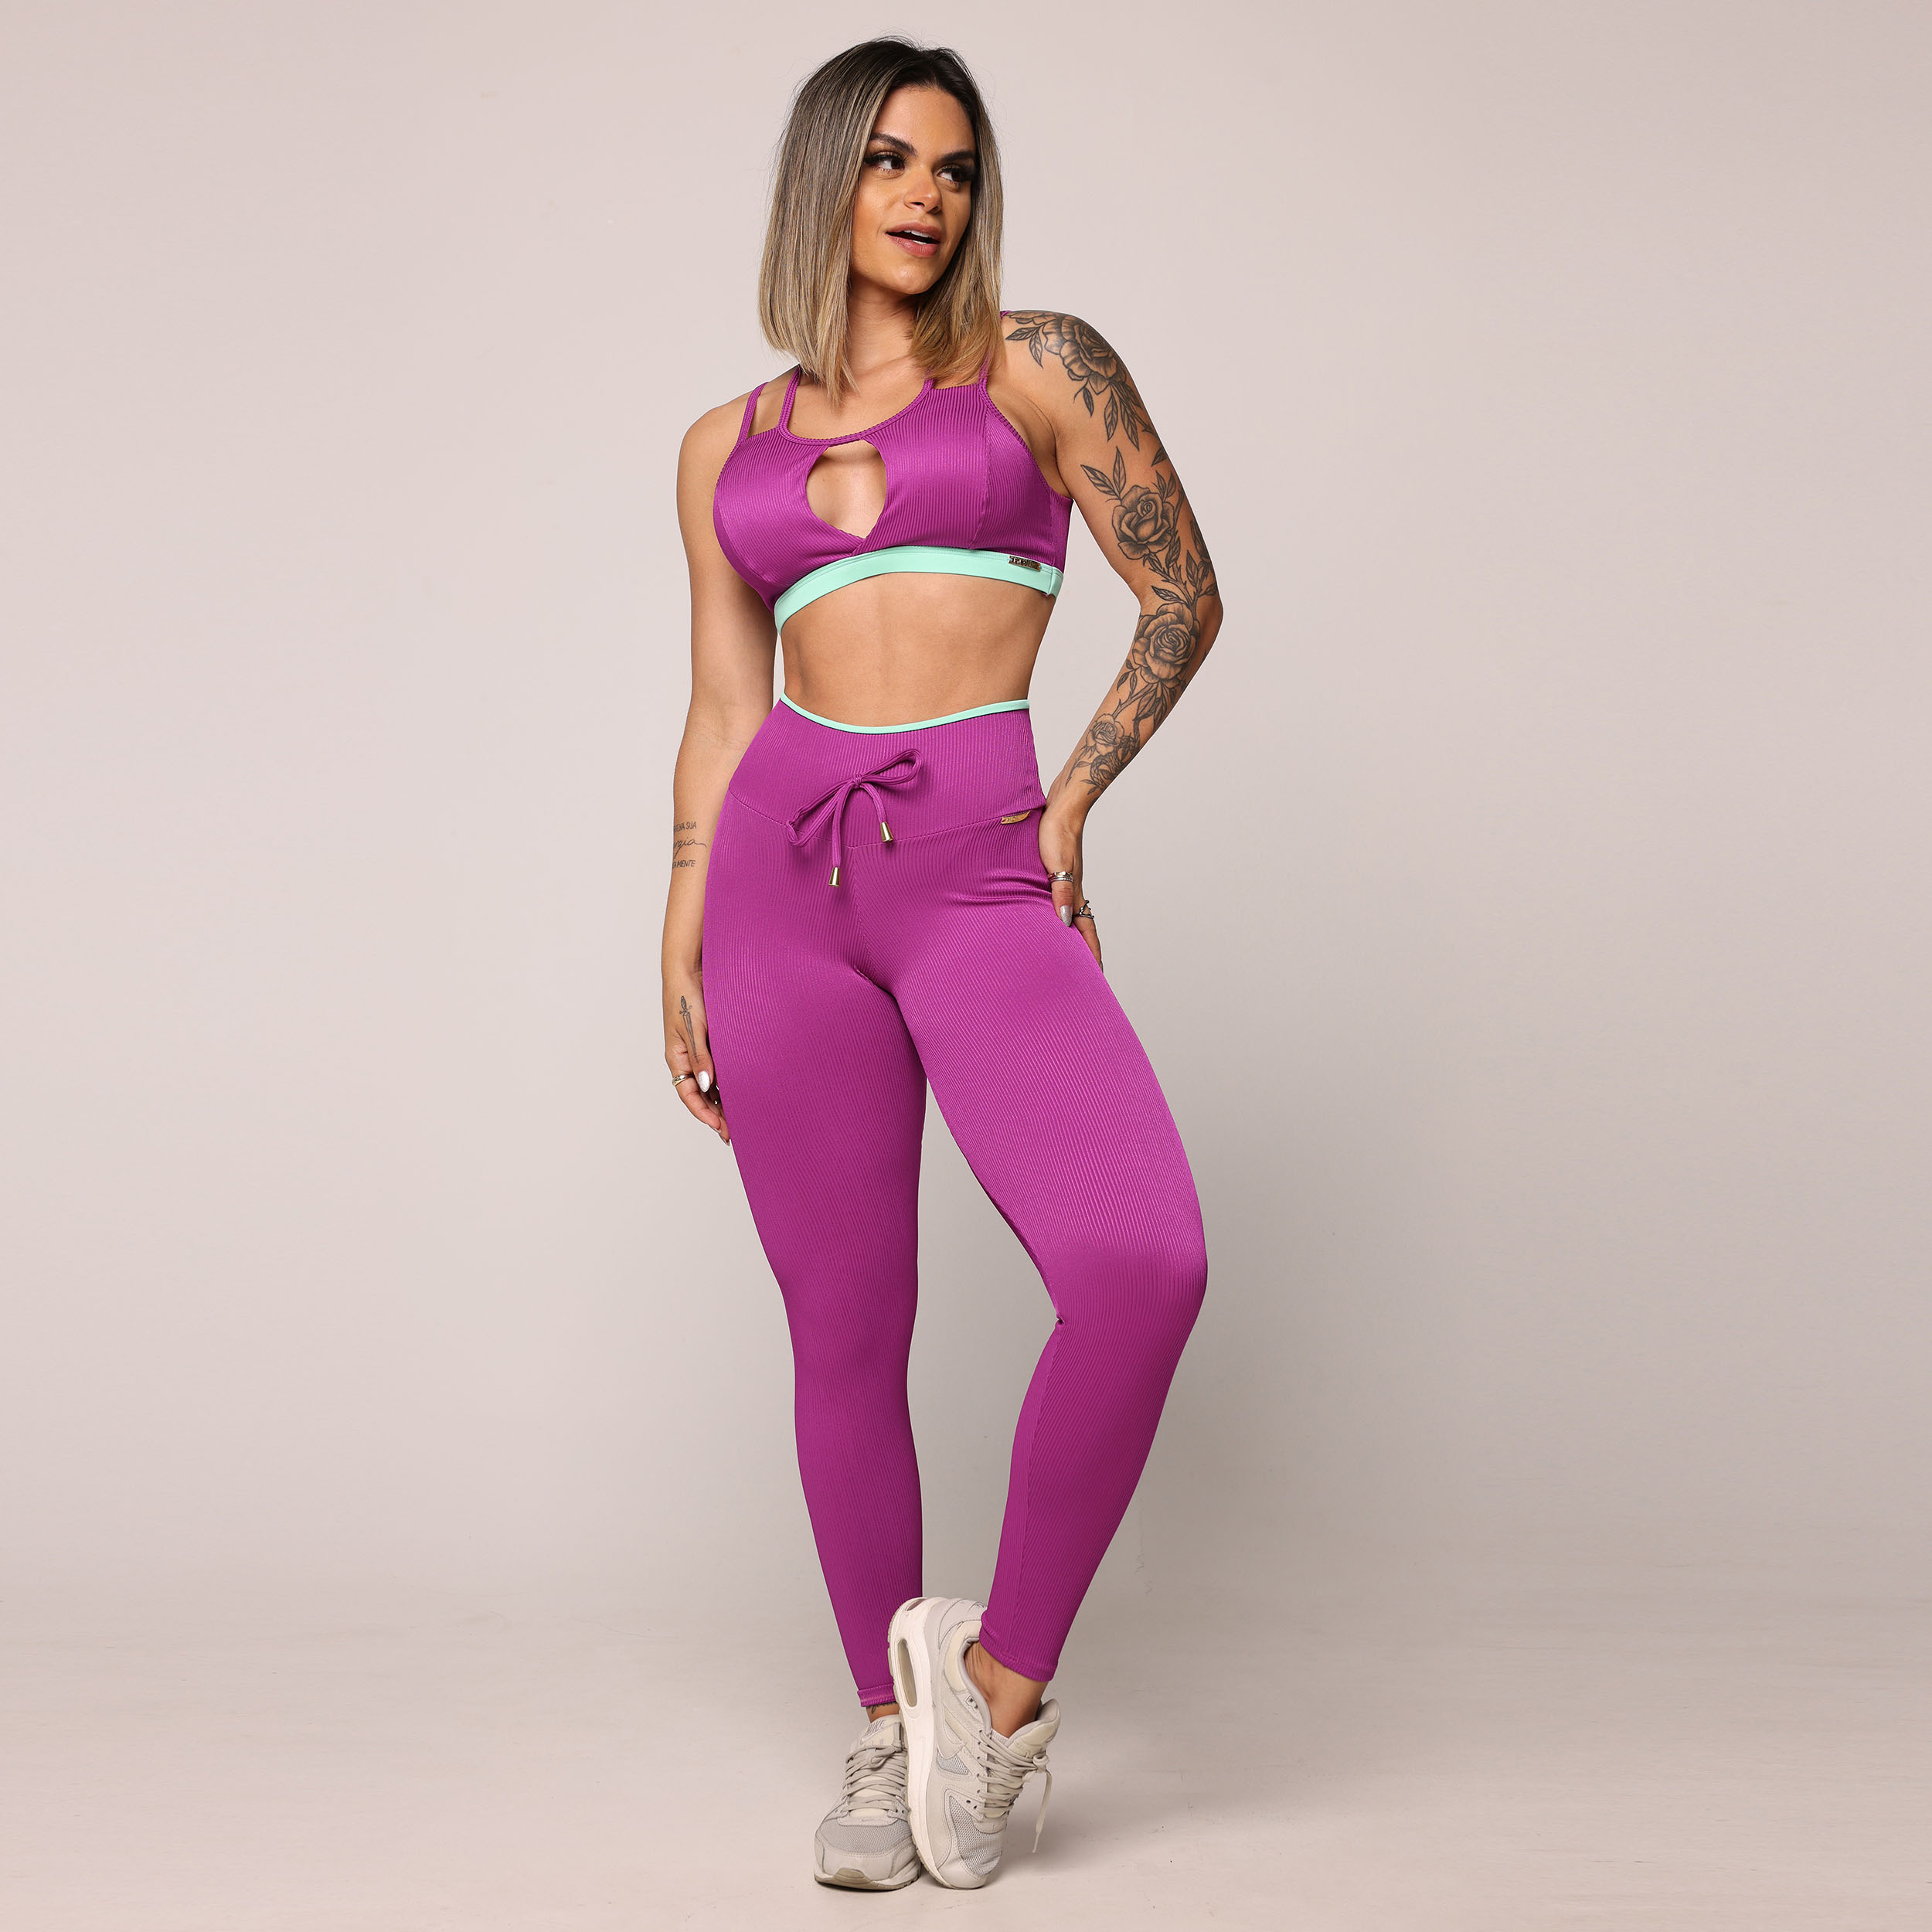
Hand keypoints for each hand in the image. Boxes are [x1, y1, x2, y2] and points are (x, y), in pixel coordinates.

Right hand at [664, 965, 728, 1142]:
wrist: (691, 968)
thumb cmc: (688, 996)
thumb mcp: (694, 1028)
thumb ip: (701, 1056)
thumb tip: (707, 1085)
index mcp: (677, 1058)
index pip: (689, 1094)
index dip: (704, 1113)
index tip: (720, 1128)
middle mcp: (687, 1058)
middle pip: (700, 1094)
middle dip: (716, 1113)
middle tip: (735, 1132)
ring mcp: (699, 1050)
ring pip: (711, 1083)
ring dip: (724, 1099)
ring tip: (742, 1117)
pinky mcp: (711, 1040)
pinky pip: (720, 1067)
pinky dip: (729, 1080)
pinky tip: (743, 1089)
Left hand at [1038, 804, 1102, 970]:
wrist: (1061, 807)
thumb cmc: (1056, 834)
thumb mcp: (1057, 865)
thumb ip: (1060, 893)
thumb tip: (1065, 922)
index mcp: (1074, 893)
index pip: (1087, 930)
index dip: (1092, 953)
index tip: (1097, 974)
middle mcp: (1071, 890)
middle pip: (1079, 926)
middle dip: (1080, 950)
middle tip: (1078, 971)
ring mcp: (1064, 880)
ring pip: (1067, 913)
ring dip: (1067, 932)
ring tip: (1061, 949)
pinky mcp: (1054, 870)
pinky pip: (1056, 899)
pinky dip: (1054, 912)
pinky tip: (1043, 914)